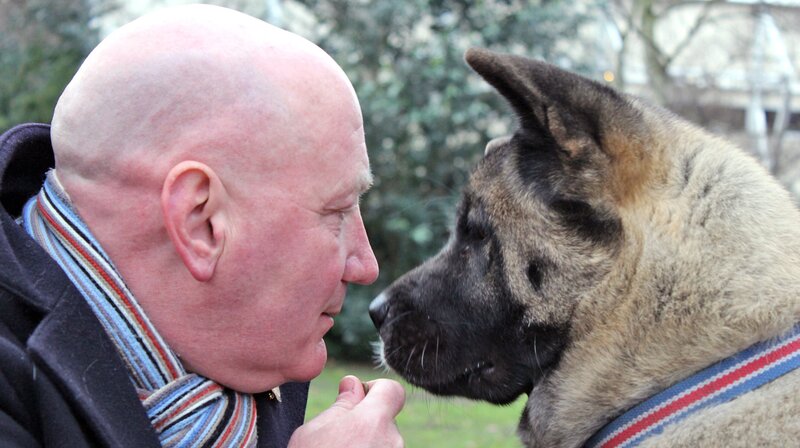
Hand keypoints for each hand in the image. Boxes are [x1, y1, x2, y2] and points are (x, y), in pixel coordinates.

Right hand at [288, 375, 404, 447]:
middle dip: (365, 420)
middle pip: (385, 418)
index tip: (357, 398)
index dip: (375, 388)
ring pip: (383, 440)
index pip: (393, 389)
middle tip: (338, 434)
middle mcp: (392, 440)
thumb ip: (341, 404)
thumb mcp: (313, 431)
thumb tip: (352, 383)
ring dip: (366, 441)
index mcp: (373, 420)